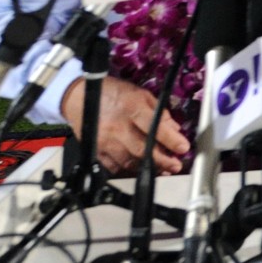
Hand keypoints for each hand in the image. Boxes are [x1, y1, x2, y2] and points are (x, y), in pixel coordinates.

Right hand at [60, 76, 189, 175]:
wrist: (78, 98)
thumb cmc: (112, 93)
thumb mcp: (140, 94)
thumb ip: (158, 111)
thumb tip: (174, 129)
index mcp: (131, 107)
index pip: (153, 126)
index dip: (170, 139)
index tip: (183, 148)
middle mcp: (117, 126)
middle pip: (142, 149)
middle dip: (162, 160)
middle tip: (175, 165)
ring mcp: (105, 141)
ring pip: (129, 161)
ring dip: (148, 168)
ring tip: (162, 169)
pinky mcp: (96, 152)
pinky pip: (114, 167)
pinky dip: (129, 170)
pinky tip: (140, 168)